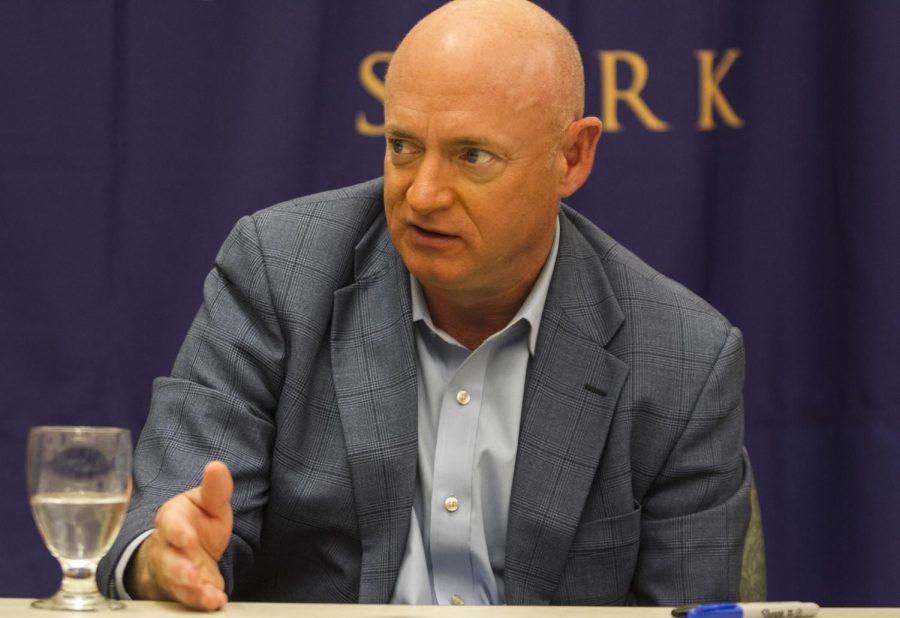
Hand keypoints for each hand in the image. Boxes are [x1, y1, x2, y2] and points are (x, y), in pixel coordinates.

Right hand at [126, 461, 233, 610]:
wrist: (185, 549)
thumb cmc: (197, 521)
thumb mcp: (209, 502)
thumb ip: (215, 489)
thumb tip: (217, 466)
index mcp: (172, 519)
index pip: (170, 525)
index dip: (178, 532)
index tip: (188, 538)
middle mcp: (168, 547)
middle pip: (169, 560)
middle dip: (180, 569)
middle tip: (193, 575)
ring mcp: (173, 571)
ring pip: (177, 583)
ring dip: (192, 591)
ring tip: (210, 597)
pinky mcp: (182, 590)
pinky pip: (188, 598)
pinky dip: (202, 601)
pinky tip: (215, 602)